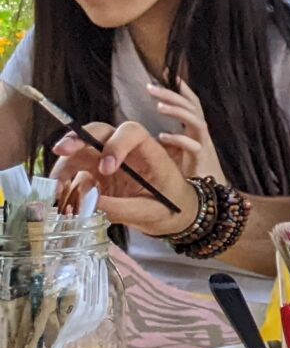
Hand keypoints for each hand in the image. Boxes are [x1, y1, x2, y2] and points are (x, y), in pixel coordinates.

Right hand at [50, 122, 194, 235]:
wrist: (174, 215)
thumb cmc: (171, 207)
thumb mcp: (151, 212)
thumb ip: (122, 208)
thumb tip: (87, 204)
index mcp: (150, 153)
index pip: (132, 133)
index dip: (116, 144)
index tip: (106, 169)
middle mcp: (127, 151)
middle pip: (100, 132)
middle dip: (79, 138)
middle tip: (61, 151)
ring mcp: (108, 160)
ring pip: (81, 149)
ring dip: (65, 163)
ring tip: (57, 186)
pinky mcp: (96, 173)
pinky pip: (75, 170)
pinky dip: (64, 179)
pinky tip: (60, 194)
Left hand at [146, 79, 225, 185]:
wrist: (208, 198)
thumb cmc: (188, 174)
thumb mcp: (177, 151)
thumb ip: (167, 137)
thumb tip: (143, 128)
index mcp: (194, 129)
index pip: (190, 102)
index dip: (179, 87)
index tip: (163, 71)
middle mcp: (201, 134)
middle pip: (192, 107)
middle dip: (172, 94)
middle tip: (150, 86)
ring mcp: (204, 145)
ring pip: (196, 121)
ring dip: (178, 112)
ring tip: (159, 106)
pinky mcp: (203, 160)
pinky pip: (194, 146)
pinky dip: (179, 140)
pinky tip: (163, 137)